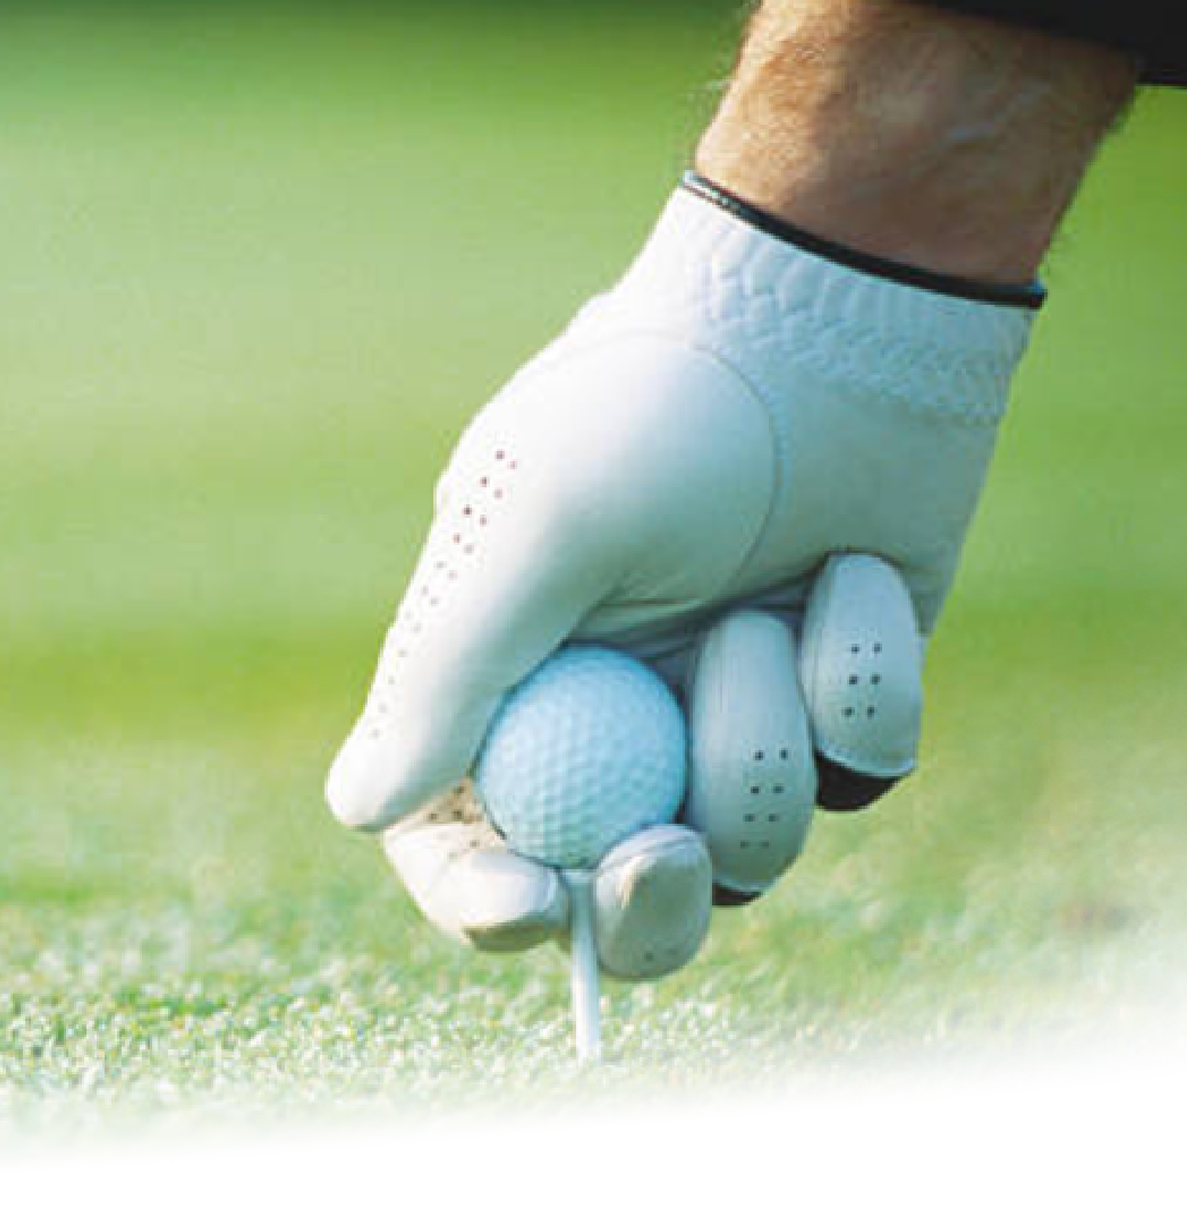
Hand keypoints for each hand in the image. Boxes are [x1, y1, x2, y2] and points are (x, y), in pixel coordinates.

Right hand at [326, 177, 1037, 962]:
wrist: (834, 309)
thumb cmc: (658, 403)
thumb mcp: (534, 527)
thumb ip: (446, 672)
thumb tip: (357, 810)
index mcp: (503, 676)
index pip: (459, 832)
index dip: (478, 895)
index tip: (530, 905)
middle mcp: (609, 712)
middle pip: (610, 888)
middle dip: (644, 898)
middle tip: (672, 854)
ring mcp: (723, 711)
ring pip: (753, 843)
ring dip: (762, 738)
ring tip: (766, 609)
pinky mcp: (832, 696)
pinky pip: (858, 769)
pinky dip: (856, 682)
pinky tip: (850, 578)